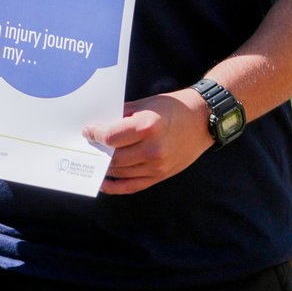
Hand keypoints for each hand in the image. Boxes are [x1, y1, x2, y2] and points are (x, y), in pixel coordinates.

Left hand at [82, 89, 212, 194]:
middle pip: (113, 156)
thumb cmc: (173, 108)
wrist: (203, 119)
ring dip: (105, 166)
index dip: (95, 134)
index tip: (88, 131)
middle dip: (98, 150)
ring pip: (120, 172)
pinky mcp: (161, 175)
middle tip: (88, 145)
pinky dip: (115, 186)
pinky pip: (133, 186)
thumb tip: (100, 125)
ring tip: (94, 159)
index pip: (110, 137)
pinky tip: (104, 182)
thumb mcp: (145, 104)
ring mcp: (158, 165)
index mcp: (147, 127)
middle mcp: (152, 149)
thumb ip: (122, 116)